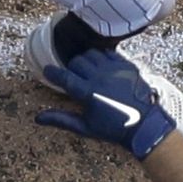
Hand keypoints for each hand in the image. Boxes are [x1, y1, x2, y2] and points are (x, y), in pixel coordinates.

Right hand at [31, 47, 175, 159]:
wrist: (144, 124)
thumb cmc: (113, 128)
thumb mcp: (85, 127)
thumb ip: (61, 120)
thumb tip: (38, 118)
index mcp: (88, 94)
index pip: (64, 76)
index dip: (52, 72)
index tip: (48, 71)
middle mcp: (100, 78)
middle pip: (77, 61)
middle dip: (71, 68)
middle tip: (74, 77)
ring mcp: (114, 69)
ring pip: (91, 54)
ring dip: (86, 60)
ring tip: (87, 71)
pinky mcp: (126, 65)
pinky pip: (107, 53)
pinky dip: (101, 58)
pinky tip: (101, 67)